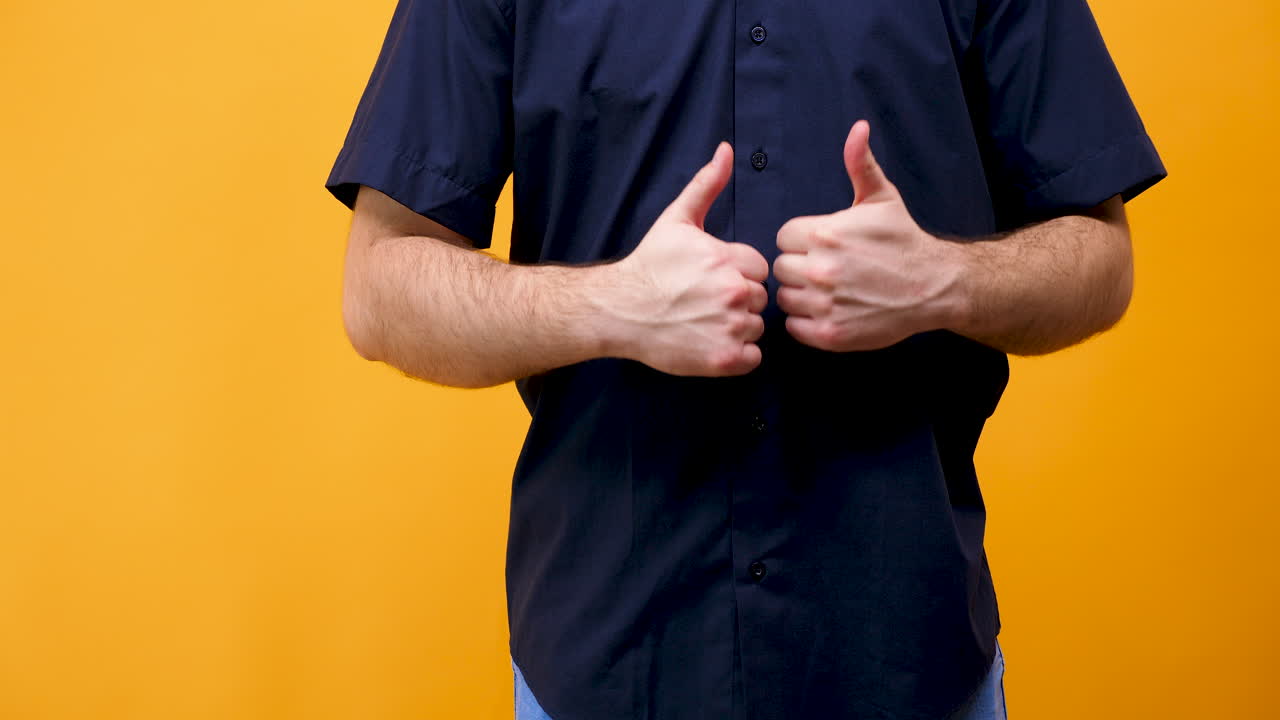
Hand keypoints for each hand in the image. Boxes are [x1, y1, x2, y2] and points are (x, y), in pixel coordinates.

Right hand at [605, 142, 769, 375]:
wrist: (618, 311)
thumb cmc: (649, 266)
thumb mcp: (677, 220)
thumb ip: (707, 185)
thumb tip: (726, 149)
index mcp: (729, 259)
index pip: (759, 269)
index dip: (739, 273)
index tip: (712, 278)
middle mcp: (734, 293)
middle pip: (759, 299)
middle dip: (739, 300)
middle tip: (706, 301)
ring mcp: (729, 328)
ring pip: (756, 328)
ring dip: (738, 328)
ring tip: (706, 322)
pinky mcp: (723, 359)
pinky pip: (753, 358)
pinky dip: (737, 355)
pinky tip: (711, 342)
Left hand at [772, 120, 961, 351]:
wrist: (935, 286)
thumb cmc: (904, 240)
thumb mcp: (882, 197)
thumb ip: (860, 163)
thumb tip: (858, 127)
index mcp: (825, 233)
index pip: (783, 237)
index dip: (800, 240)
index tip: (821, 245)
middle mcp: (821, 269)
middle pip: (780, 267)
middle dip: (799, 266)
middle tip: (826, 269)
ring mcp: (825, 304)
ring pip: (785, 297)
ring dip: (800, 295)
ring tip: (828, 290)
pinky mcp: (830, 334)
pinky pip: (794, 327)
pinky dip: (806, 322)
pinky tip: (828, 311)